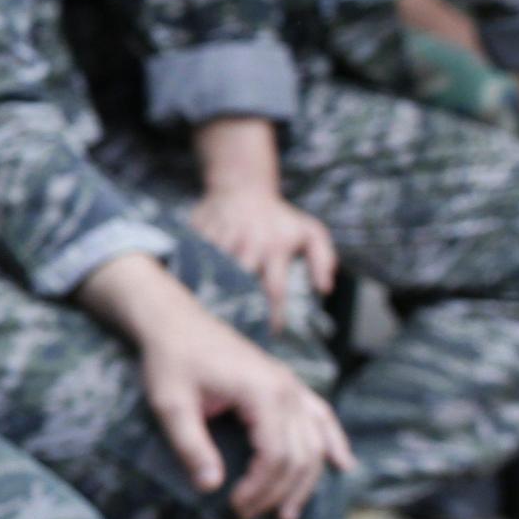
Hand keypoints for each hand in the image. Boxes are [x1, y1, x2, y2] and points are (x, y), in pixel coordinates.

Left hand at [130, 305, 352, 518]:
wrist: (174, 321)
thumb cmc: (170, 359)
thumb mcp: (170, 404)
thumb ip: (191, 445)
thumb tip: (210, 487)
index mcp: (263, 393)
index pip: (277, 455)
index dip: (260, 488)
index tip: (234, 507)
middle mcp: (287, 389)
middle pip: (301, 454)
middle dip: (278, 492)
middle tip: (248, 516)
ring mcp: (291, 385)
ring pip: (316, 441)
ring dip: (306, 480)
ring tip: (287, 513)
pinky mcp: (285, 384)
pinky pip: (320, 415)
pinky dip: (333, 441)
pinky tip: (342, 464)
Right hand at [188, 186, 336, 328]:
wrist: (242, 186)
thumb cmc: (279, 216)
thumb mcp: (310, 232)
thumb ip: (323, 260)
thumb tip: (324, 289)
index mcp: (275, 247)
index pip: (275, 289)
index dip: (274, 314)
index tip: (272, 332)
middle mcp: (248, 244)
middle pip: (239, 285)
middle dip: (239, 306)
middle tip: (238, 327)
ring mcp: (221, 238)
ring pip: (214, 275)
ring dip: (214, 294)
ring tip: (214, 313)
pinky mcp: (200, 234)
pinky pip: (194, 261)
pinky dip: (194, 276)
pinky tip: (195, 289)